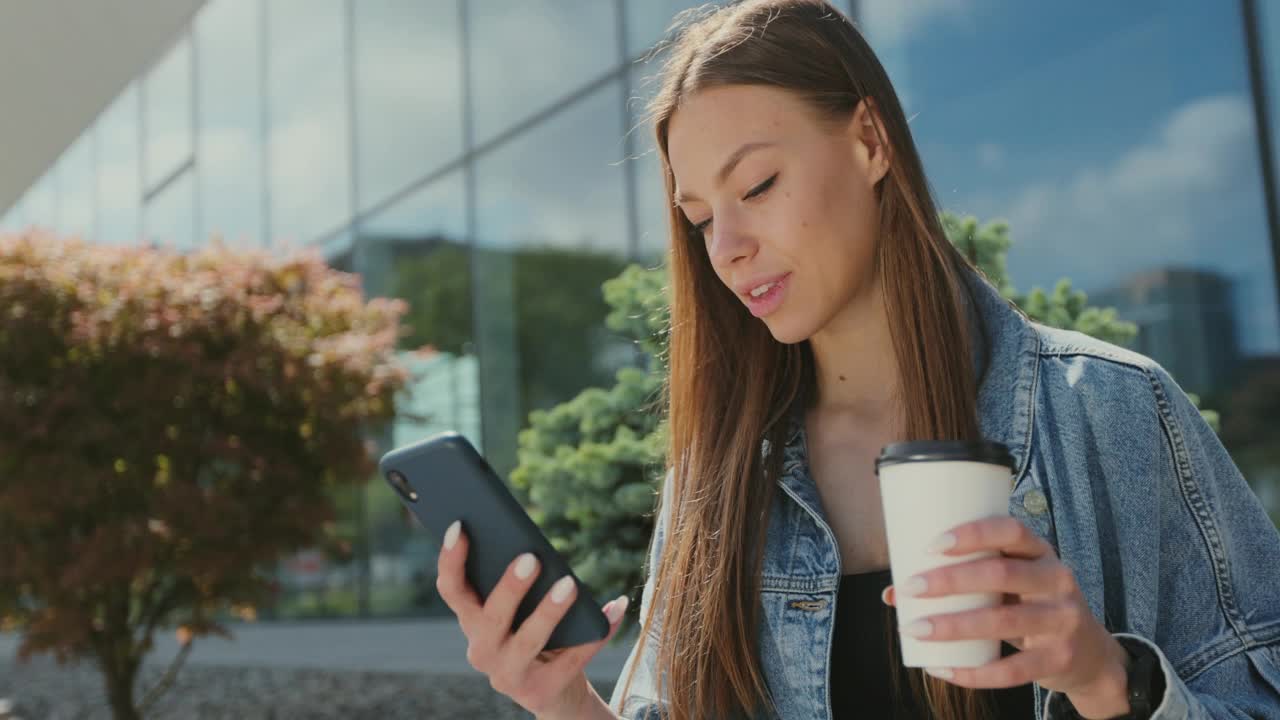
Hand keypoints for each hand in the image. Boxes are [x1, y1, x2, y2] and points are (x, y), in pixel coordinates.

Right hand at [435, 520, 628, 718]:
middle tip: (530, 558)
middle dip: (509, 587)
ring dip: (549, 611)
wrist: (555, 692)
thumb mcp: (518, 610)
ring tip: (570, 584)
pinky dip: (597, 633)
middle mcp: (482, 651)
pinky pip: (573, 658)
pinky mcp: (541, 691)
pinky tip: (615, 608)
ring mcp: (509, 675)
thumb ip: (517, 581)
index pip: (452, 590)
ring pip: (528, 641)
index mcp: (472, 622)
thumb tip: (537, 547)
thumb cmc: (536, 634)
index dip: (450, 560)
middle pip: (490, 617)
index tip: (459, 525)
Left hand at [882, 516, 1130, 718]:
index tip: (931, 545)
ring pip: (1003, 621)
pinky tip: (942, 669)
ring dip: (953, 625)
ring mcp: (1062, 621)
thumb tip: (892, 594)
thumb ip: (962, 583)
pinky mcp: (1058, 659)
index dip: (973, 533)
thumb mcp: (1010, 585)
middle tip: (910, 587)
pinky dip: (973, 672)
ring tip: (914, 628)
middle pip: (1002, 573)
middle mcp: (1057, 580)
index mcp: (1041, 552)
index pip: (1011, 530)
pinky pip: (1012, 669)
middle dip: (951, 580)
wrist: (1090, 655)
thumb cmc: (1031, 606)